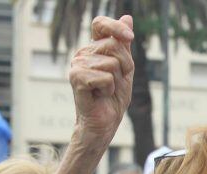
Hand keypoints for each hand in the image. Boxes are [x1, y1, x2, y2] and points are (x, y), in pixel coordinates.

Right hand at [69, 15, 134, 141]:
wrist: (104, 123)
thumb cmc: (113, 98)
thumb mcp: (125, 68)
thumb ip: (124, 45)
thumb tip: (127, 17)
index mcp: (93, 48)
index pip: (100, 24)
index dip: (115, 26)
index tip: (129, 37)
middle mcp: (83, 53)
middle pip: (114, 46)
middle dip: (125, 66)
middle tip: (115, 82)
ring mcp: (77, 65)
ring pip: (112, 63)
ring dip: (117, 81)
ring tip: (106, 90)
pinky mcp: (77, 78)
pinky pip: (105, 77)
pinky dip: (109, 89)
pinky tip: (100, 96)